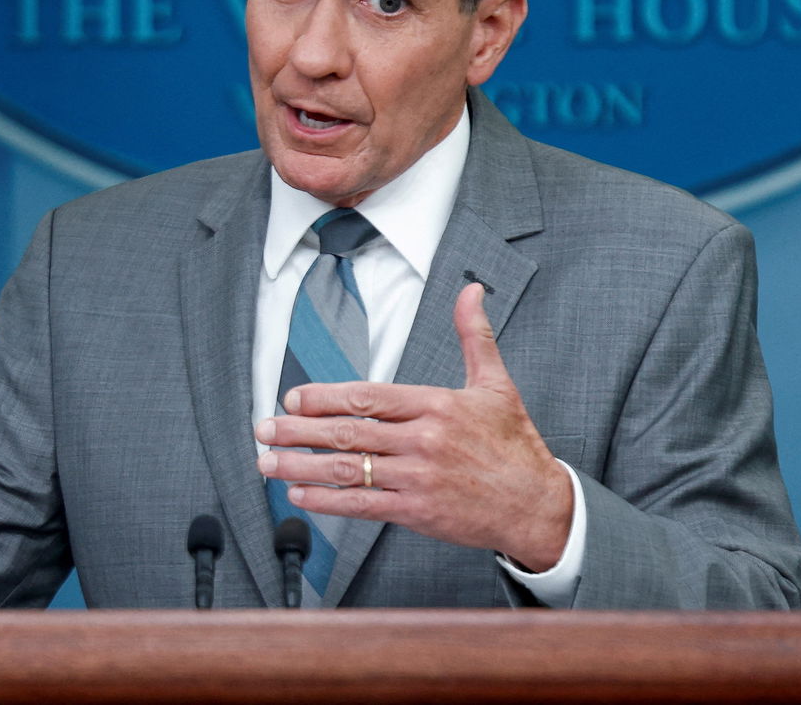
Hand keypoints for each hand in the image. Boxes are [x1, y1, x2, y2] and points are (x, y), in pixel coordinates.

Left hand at [255, 282, 572, 570]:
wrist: (537, 504)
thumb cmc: (514, 444)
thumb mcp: (496, 384)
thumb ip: (474, 336)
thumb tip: (471, 290)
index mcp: (436, 404)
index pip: (368, 396)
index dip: (324, 398)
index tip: (292, 399)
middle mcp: (423, 440)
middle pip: (348, 432)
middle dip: (298, 431)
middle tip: (263, 429)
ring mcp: (418, 477)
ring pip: (347, 469)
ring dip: (301, 467)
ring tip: (268, 463)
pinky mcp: (417, 511)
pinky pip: (362, 505)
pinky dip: (327, 502)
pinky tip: (299, 496)